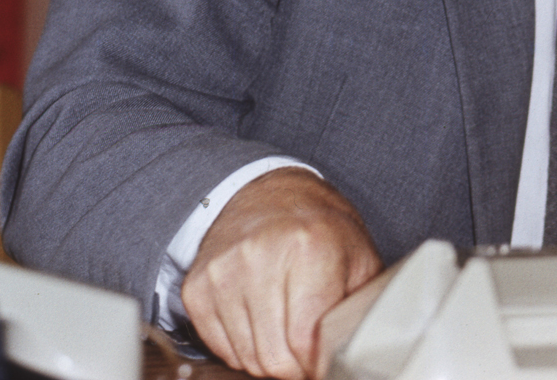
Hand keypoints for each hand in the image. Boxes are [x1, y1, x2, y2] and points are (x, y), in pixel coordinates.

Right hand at [180, 168, 382, 378]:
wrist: (270, 193)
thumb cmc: (320, 229)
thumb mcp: (359, 259)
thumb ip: (359, 309)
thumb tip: (351, 357)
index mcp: (309, 247)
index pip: (304, 342)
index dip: (317, 363)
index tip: (323, 359)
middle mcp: (260, 255)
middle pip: (273, 357)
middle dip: (295, 365)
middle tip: (306, 350)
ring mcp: (223, 271)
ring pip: (245, 358)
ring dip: (268, 356)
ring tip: (285, 329)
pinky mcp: (197, 286)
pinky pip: (219, 347)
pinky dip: (241, 346)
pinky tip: (259, 320)